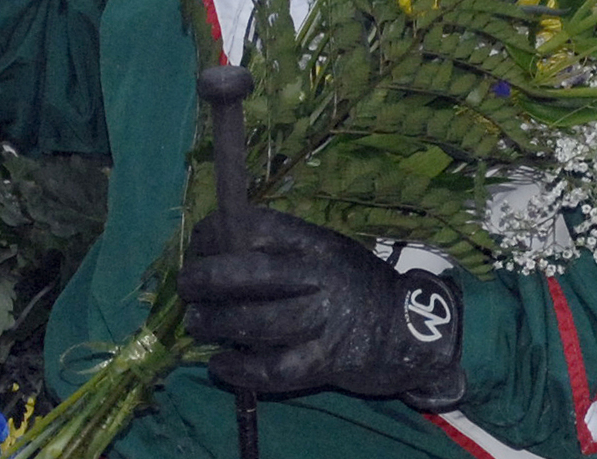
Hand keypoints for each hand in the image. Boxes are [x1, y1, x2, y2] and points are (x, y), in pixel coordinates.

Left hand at [177, 207, 465, 409]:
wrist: (412, 329)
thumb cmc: (354, 283)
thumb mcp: (324, 249)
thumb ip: (282, 247)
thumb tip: (219, 247)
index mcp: (313, 242)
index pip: (256, 226)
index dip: (217, 232)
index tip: (198, 243)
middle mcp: (317, 276)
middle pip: (251, 273)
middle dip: (207, 278)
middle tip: (185, 286)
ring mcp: (322, 320)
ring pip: (257, 321)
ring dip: (216, 324)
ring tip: (195, 324)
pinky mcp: (326, 361)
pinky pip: (275, 369)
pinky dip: (240, 369)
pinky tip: (220, 365)